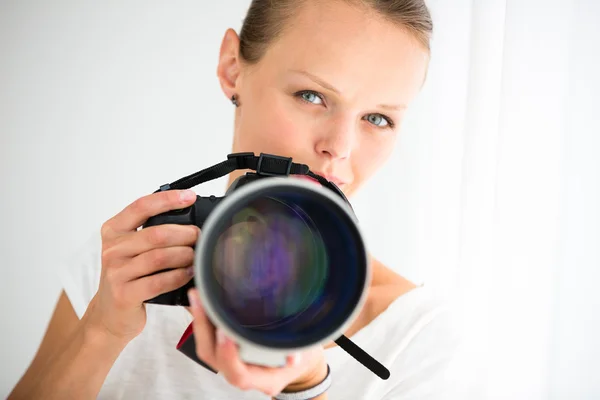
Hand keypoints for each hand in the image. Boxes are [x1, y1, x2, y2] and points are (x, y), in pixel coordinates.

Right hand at [82, 189, 199, 342]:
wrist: (109, 314)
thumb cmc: (127, 276)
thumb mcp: (131, 248)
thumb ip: (151, 231)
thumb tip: (188, 216)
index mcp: (114, 230)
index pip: (142, 206)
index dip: (168, 199)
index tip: (189, 196)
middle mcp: (112, 249)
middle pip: (156, 234)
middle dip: (185, 233)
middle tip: (199, 237)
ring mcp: (116, 273)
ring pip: (160, 257)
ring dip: (185, 255)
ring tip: (196, 256)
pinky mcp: (124, 294)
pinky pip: (159, 281)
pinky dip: (179, 276)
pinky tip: (188, 274)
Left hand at [187, 288, 328, 397]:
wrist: (297, 358)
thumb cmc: (301, 355)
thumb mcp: (306, 354)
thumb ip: (298, 354)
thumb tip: (293, 356)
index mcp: (262, 379)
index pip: (238, 374)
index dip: (228, 355)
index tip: (224, 332)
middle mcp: (243, 374)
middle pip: (214, 358)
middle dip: (204, 329)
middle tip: (201, 302)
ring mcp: (232, 362)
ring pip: (208, 348)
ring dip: (200, 322)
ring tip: (198, 295)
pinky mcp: (227, 349)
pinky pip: (210, 339)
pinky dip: (204, 320)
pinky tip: (203, 299)